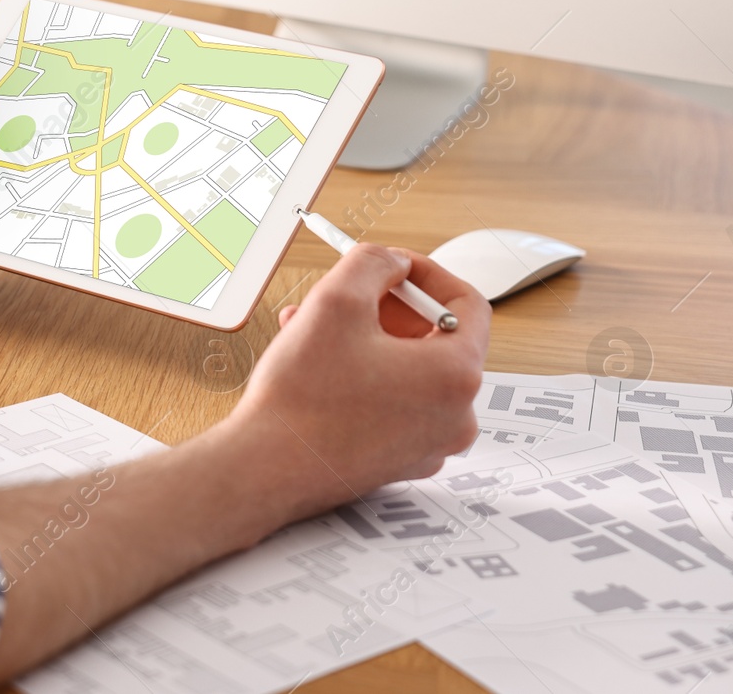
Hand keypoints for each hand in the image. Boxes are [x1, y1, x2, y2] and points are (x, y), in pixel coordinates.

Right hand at [219, 243, 489, 530]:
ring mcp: (429, 443)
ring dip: (366, 339)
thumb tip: (391, 263)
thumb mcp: (335, 301)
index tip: (390, 267)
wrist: (266, 469)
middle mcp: (455, 415)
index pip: (466, 304)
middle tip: (347, 294)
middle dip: (386, 307)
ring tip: (311, 326)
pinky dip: (364, 376)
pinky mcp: (399, 460)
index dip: (425, 274)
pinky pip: (395, 403)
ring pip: (408, 370)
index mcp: (456, 375)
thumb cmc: (302, 398)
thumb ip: (374, 263)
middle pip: (436, 338)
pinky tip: (317, 365)